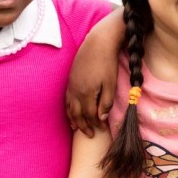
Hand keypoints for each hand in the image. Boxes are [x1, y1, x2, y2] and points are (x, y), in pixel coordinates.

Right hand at [66, 8, 125, 136]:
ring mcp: (71, 85)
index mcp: (86, 94)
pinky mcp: (70, 79)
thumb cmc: (107, 63)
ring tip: (78, 128)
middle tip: (91, 134)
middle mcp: (75, 91)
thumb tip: (101, 118)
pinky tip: (72, 110)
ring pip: (69, 108)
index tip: (103, 130)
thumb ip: (106, 102)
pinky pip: (67, 99)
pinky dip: (69, 108)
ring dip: (74, 119)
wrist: (98, 42)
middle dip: (84, 126)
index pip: (89, 115)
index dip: (96, 124)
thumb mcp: (110, 83)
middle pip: (77, 114)